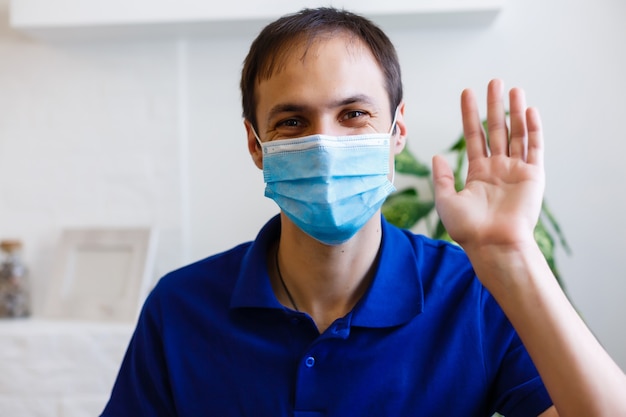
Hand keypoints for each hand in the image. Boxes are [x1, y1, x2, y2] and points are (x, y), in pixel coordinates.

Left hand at [432, 79, 544, 250]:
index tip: (466, 93)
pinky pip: (535, 147)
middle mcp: (498, 168)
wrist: (492, 244)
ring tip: (513, 89)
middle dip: (494, 106)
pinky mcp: (533, 175)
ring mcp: (516, 170)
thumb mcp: (446, 201)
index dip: (470, 114)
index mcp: (478, 173)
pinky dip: (533, 128)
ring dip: (515, 111)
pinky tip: (529, 110)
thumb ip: (442, 177)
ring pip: (516, 133)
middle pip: (496, 129)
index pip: (473, 136)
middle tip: (493, 82)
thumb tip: (436, 155)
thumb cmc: (468, 229)